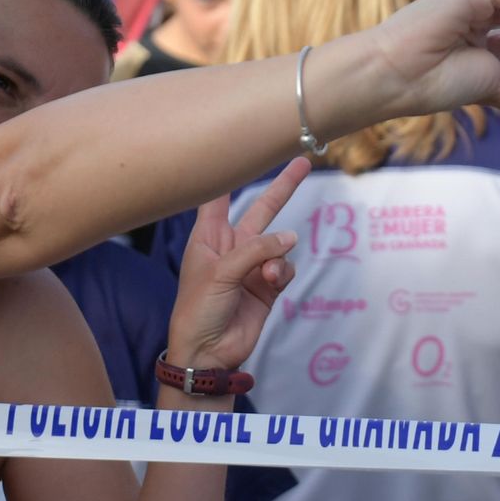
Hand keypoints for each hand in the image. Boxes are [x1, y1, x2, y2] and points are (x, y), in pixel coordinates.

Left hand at [167, 158, 309, 371]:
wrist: (207, 352)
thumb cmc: (198, 309)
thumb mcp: (220, 272)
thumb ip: (256, 250)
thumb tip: (290, 238)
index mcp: (208, 237)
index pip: (217, 197)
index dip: (227, 173)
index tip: (240, 147)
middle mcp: (231, 246)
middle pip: (260, 208)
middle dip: (282, 187)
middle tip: (302, 161)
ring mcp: (252, 266)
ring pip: (279, 244)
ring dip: (278, 254)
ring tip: (267, 274)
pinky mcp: (268, 286)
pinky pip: (285, 267)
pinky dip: (283, 272)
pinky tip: (273, 283)